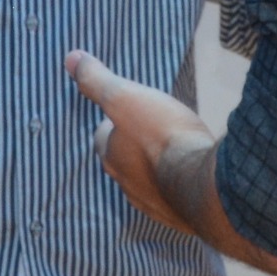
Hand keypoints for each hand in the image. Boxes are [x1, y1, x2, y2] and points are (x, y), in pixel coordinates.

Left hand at [68, 49, 216, 239]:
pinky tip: (189, 176)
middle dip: (133, 147)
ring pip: (148, 182)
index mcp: (112, 157)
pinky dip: (176, 186)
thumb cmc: (164, 136)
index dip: (113, 123)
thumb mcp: (126, 98)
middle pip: (124, 162)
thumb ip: (98, 81)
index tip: (126, 112)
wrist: (205, 184)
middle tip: (150, 130)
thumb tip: (70, 58)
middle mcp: (126, 184)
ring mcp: (153, 203)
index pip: (103, 138)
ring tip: (172, 152)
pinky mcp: (178, 216)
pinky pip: (172, 198)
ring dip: (156, 168)